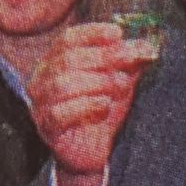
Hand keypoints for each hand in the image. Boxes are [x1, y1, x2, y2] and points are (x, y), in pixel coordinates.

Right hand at [28, 24, 153, 185]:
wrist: (90, 152)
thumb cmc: (99, 113)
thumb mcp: (118, 83)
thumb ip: (128, 65)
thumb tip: (146, 47)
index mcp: (54, 62)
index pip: (68, 40)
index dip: (92, 33)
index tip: (118, 34)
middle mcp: (40, 80)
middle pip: (67, 59)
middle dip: (103, 56)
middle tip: (130, 58)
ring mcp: (39, 104)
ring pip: (62, 84)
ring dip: (97, 81)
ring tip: (120, 86)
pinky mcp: (46, 127)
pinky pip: (60, 112)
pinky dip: (86, 106)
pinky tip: (104, 106)